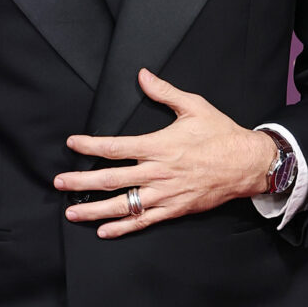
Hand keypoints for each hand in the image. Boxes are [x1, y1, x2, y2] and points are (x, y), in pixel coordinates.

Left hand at [56, 69, 273, 237]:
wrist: (247, 164)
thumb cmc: (221, 135)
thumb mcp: (194, 106)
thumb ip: (164, 92)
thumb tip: (142, 75)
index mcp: (159, 146)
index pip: (115, 147)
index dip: (90, 146)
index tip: (72, 144)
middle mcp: (158, 172)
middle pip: (111, 179)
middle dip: (81, 182)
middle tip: (59, 183)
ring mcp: (165, 194)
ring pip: (123, 205)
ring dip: (94, 210)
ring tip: (71, 212)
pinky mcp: (174, 209)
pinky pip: (144, 221)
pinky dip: (123, 227)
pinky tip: (104, 231)